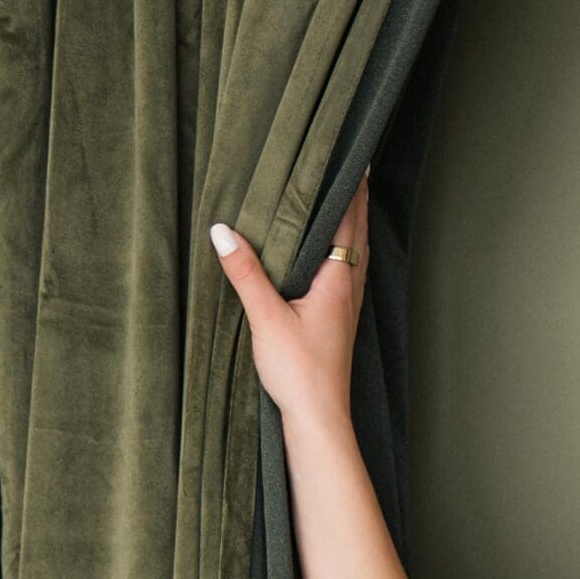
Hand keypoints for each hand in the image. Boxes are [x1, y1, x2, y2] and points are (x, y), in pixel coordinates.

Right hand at [209, 169, 370, 424]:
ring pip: (354, 256)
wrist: (319, 417)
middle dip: (356, 203)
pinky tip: (332, 259)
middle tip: (355, 172)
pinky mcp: (338, 324)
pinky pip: (346, 276)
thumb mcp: (265, 318)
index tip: (355, 162)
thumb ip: (245, 273)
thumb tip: (223, 231)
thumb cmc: (299, 371)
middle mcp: (349, 291)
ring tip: (346, 204)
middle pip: (357, 236)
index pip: (348, 225)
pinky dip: (343, 254)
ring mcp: (347, 308)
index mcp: (337, 282)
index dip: (351, 193)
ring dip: (352, 228)